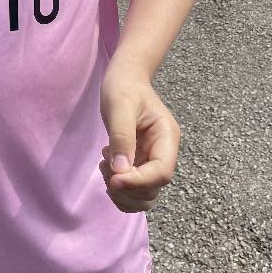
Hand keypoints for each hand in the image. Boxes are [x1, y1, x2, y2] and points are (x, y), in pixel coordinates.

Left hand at [98, 70, 180, 213]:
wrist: (125, 77)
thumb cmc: (123, 86)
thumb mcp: (120, 106)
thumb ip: (122, 136)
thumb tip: (121, 171)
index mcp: (166, 137)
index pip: (161, 172)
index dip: (138, 182)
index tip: (113, 180)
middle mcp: (164, 152)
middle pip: (153, 189)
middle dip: (127, 188)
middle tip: (105, 167)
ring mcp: (153, 160)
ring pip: (144, 195)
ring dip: (122, 192)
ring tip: (105, 165)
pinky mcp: (141, 163)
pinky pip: (134, 189)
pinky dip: (119, 188)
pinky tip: (107, 166)